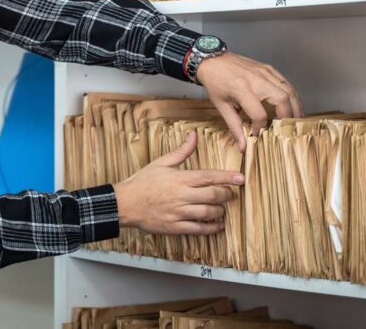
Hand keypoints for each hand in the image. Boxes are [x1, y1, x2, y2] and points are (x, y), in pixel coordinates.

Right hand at [112, 130, 243, 234]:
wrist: (125, 203)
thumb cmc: (142, 182)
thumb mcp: (161, 162)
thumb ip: (181, 151)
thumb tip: (194, 135)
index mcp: (179, 178)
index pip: (209, 176)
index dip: (227, 177)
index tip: (240, 178)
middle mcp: (182, 196)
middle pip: (213, 195)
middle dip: (226, 194)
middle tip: (231, 193)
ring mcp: (179, 212)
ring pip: (208, 213)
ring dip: (221, 211)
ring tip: (223, 208)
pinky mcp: (176, 226)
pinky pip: (199, 229)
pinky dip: (212, 228)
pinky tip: (218, 225)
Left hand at [196, 51, 303, 150]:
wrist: (212, 59)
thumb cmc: (215, 82)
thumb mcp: (221, 105)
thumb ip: (234, 126)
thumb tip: (243, 147)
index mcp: (242, 89)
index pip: (260, 114)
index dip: (261, 128)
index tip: (257, 134)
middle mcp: (257, 80)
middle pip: (282, 99)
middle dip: (288, 117)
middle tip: (286, 130)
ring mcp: (265, 72)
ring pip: (289, 90)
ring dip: (295, 107)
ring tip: (295, 121)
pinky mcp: (269, 68)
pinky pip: (286, 83)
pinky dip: (292, 95)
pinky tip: (292, 106)